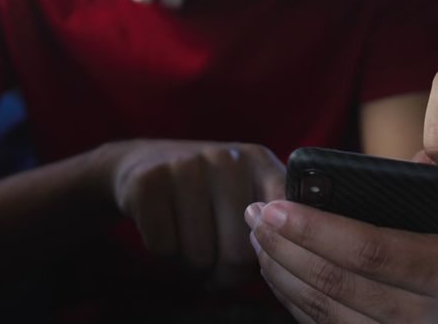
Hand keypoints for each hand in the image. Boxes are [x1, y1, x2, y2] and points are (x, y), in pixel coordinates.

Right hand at [101, 140, 284, 272]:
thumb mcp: (247, 190)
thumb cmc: (207, 192)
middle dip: (226, 277)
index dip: (272, 255)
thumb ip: (276, 217)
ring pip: (199, 257)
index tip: (260, 263)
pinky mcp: (148, 183)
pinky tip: (168, 236)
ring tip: (192, 249)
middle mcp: (226, 159)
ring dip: (194, 269)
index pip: (283, 220)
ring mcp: (186, 167)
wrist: (145, 163)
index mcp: (259, 161)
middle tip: (218, 273)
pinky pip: (164, 250)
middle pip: (238, 253)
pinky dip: (165, 258)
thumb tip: (293, 256)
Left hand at [246, 200, 437, 323]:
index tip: (276, 207)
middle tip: (255, 214)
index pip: (373, 250)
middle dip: (286, 246)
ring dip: (284, 273)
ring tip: (260, 238)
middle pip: (338, 282)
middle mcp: (425, 315)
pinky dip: (299, 302)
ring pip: (327, 311)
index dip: (317, 229)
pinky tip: (281, 273)